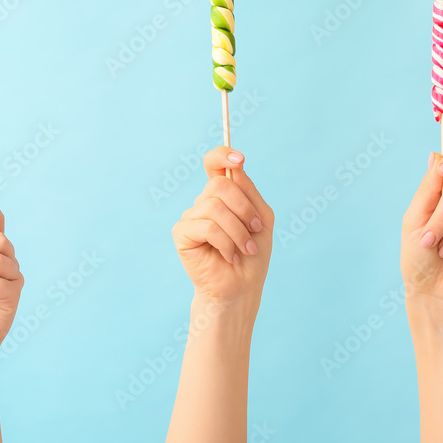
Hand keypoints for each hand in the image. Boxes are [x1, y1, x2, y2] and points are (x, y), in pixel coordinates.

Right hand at [172, 147, 273, 312]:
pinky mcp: (182, 234)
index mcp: (222, 195)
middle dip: (243, 209)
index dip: (222, 155)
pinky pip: (207, 226)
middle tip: (254, 230)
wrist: (241, 287)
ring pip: (214, 207)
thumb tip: (234, 168)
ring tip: (245, 248)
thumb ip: (248, 191)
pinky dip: (225, 242)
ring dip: (237, 231)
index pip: (213, 163)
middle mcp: (203, 202)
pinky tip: (229, 256)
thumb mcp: (260, 218)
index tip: (240, 159)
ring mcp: (190, 217)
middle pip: (219, 185)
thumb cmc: (252, 255)